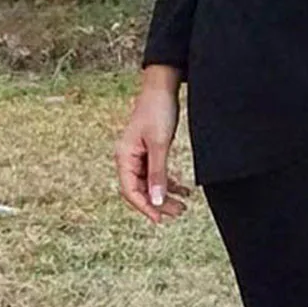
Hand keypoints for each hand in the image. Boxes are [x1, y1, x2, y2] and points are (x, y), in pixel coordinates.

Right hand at [114, 76, 190, 224]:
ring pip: (150, 183)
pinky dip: (169, 182)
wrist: (162, 87)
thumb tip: (157, 200)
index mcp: (124, 157)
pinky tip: (184, 190)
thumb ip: (158, 173)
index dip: (145, 207)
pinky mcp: (151, 150)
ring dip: (165, 195)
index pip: (130, 191)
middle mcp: (128, 158)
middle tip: (178, 213)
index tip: (161, 219)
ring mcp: (139, 154)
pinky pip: (157, 173)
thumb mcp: (160, 144)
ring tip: (183, 206)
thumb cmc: (158, 111)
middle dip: (158, 203)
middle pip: (140, 189)